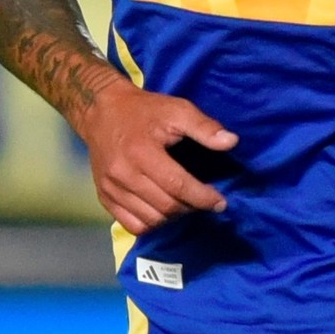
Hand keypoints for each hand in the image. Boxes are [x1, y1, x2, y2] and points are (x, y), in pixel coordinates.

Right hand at [76, 81, 238, 235]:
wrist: (102, 112)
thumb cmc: (145, 111)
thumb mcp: (177, 109)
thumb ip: (204, 127)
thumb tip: (232, 142)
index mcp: (142, 152)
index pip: (177, 185)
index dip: (202, 197)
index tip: (220, 201)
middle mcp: (122, 174)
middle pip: (165, 206)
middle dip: (192, 208)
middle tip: (206, 201)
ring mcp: (110, 189)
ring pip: (150, 220)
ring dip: (173, 217)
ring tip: (186, 204)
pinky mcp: (103, 197)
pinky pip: (132, 224)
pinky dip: (152, 223)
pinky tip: (163, 210)